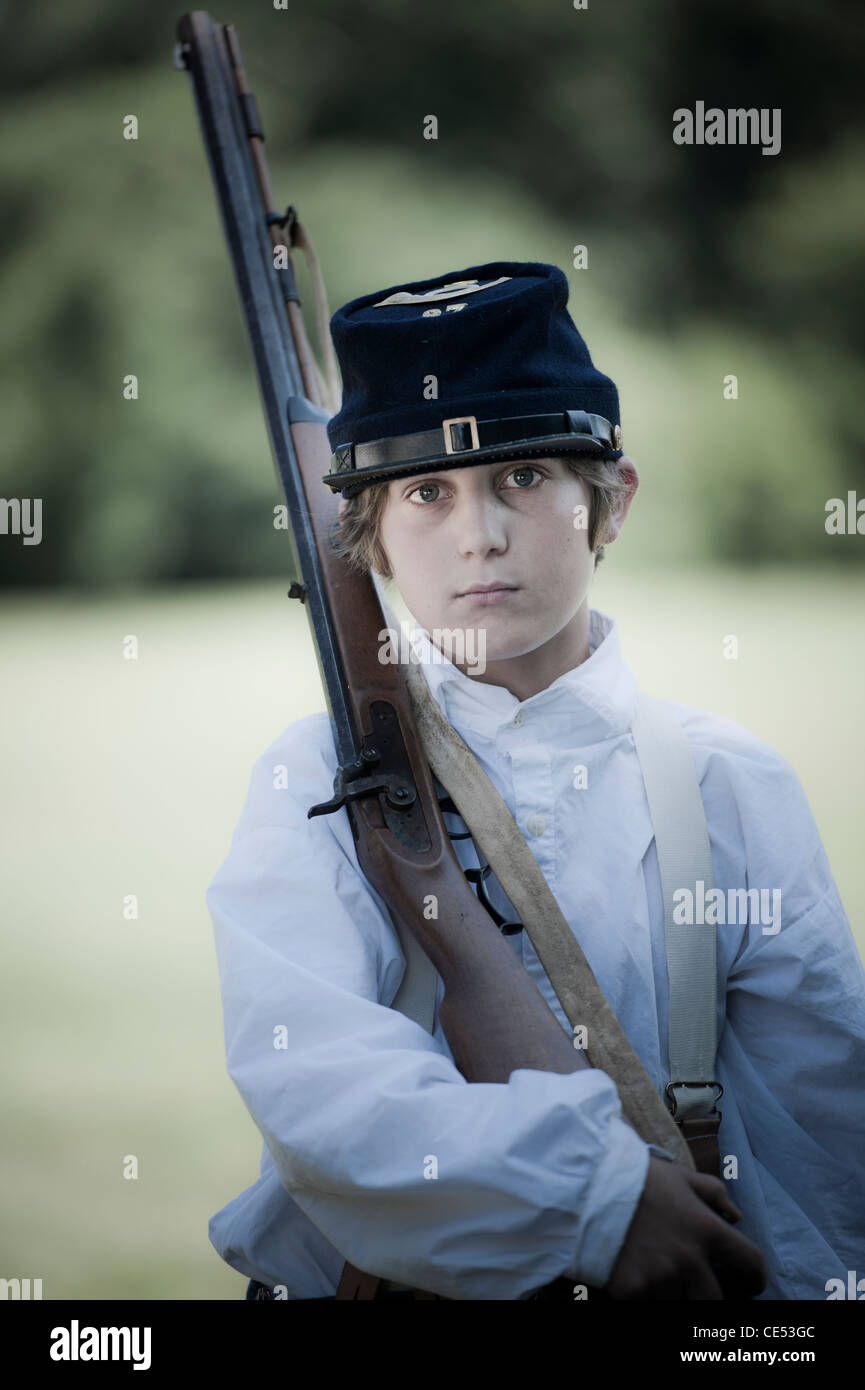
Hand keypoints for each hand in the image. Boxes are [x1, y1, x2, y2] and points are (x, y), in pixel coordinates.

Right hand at [605, 1156, 767, 1299]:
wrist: (585, 1187)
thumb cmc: (636, 1178)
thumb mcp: (680, 1176)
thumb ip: (714, 1193)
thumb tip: (736, 1216)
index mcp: (707, 1230)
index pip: (751, 1264)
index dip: (756, 1277)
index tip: (750, 1283)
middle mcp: (689, 1260)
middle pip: (715, 1301)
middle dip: (708, 1295)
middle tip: (694, 1284)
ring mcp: (660, 1280)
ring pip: (678, 1303)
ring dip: (671, 1292)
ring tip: (654, 1269)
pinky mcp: (632, 1293)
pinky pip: (646, 1302)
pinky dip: (642, 1293)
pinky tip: (631, 1272)